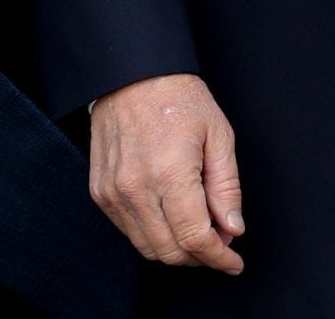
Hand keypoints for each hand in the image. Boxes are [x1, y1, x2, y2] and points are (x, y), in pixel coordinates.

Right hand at [88, 72, 244, 273]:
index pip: (196, 239)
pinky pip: (128, 231)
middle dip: (200, 257)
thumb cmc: (178, 97)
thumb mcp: (218, 135)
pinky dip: (152, 234)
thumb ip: (227, 187)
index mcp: (170, 173)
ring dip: (176, 250)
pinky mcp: (100, 191)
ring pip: (147, 247)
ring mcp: (113, 192)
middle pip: (171, 251)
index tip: (233, 262)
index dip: (219, 258)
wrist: (130, 73)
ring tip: (196, 230)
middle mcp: (136, 189)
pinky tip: (169, 217)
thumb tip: (232, 229)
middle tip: (220, 242)